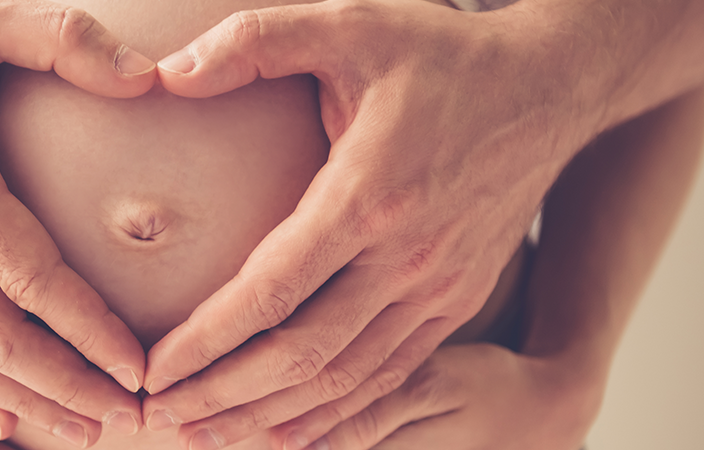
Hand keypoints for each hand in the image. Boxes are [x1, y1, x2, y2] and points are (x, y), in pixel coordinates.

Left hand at [139, 0, 603, 445]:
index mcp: (369, 195)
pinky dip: (336, 413)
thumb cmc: (442, 55)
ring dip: (273, 415)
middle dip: (224, 395)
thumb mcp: (349, 22)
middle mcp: (408, 258)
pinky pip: (390, 377)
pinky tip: (289, 428)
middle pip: (303, 354)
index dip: (205, 341)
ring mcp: (440, 289)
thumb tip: (166, 73)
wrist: (551, 86)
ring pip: (346, 380)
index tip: (151, 370)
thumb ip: (254, 41)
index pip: (271, 292)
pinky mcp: (460, 303)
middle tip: (160, 417)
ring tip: (209, 436)